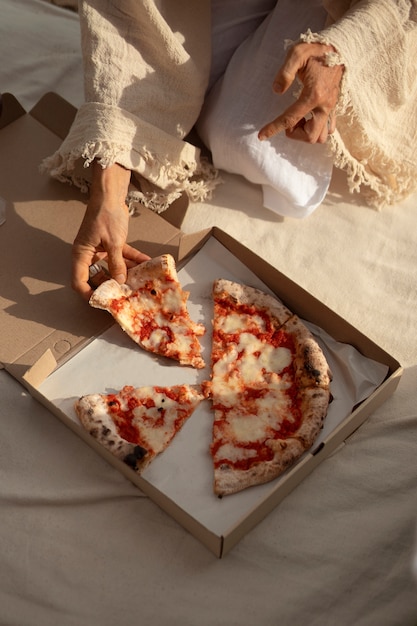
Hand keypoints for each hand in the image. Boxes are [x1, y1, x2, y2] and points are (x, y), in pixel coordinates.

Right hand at [72, 161, 149, 299]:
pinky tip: (148, 263)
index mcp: (82, 255)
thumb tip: (120, 282)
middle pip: (98, 277)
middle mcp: (89, 255)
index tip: (103, 302)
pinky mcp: (112, 244)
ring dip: (126, 274)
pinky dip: (133, 260)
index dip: (89, 294)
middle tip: (128, 295)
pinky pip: (122, 257)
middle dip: (113, 286)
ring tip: (142, 282)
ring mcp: (101, 250)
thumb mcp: (113, 242)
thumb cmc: (105, 216)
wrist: (111, 195)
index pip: (79, 281)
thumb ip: (117, 264)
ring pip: (113, 268)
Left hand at [258, 42, 343, 143]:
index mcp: (313, 94)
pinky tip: (308, 116)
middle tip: (288, 120)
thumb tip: (277, 90)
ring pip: (321, 136)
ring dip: (307, 132)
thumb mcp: (297, 53)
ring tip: (299, 118)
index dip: (274, 128)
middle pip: (310, 136)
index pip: (291, 119)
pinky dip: (317, 128)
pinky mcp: (334, 106)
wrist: (339, 46)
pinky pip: (329, 128)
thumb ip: (285, 71)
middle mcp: (324, 105)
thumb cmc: (315, 50)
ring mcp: (331, 107)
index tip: (261, 135)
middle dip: (295, 133)